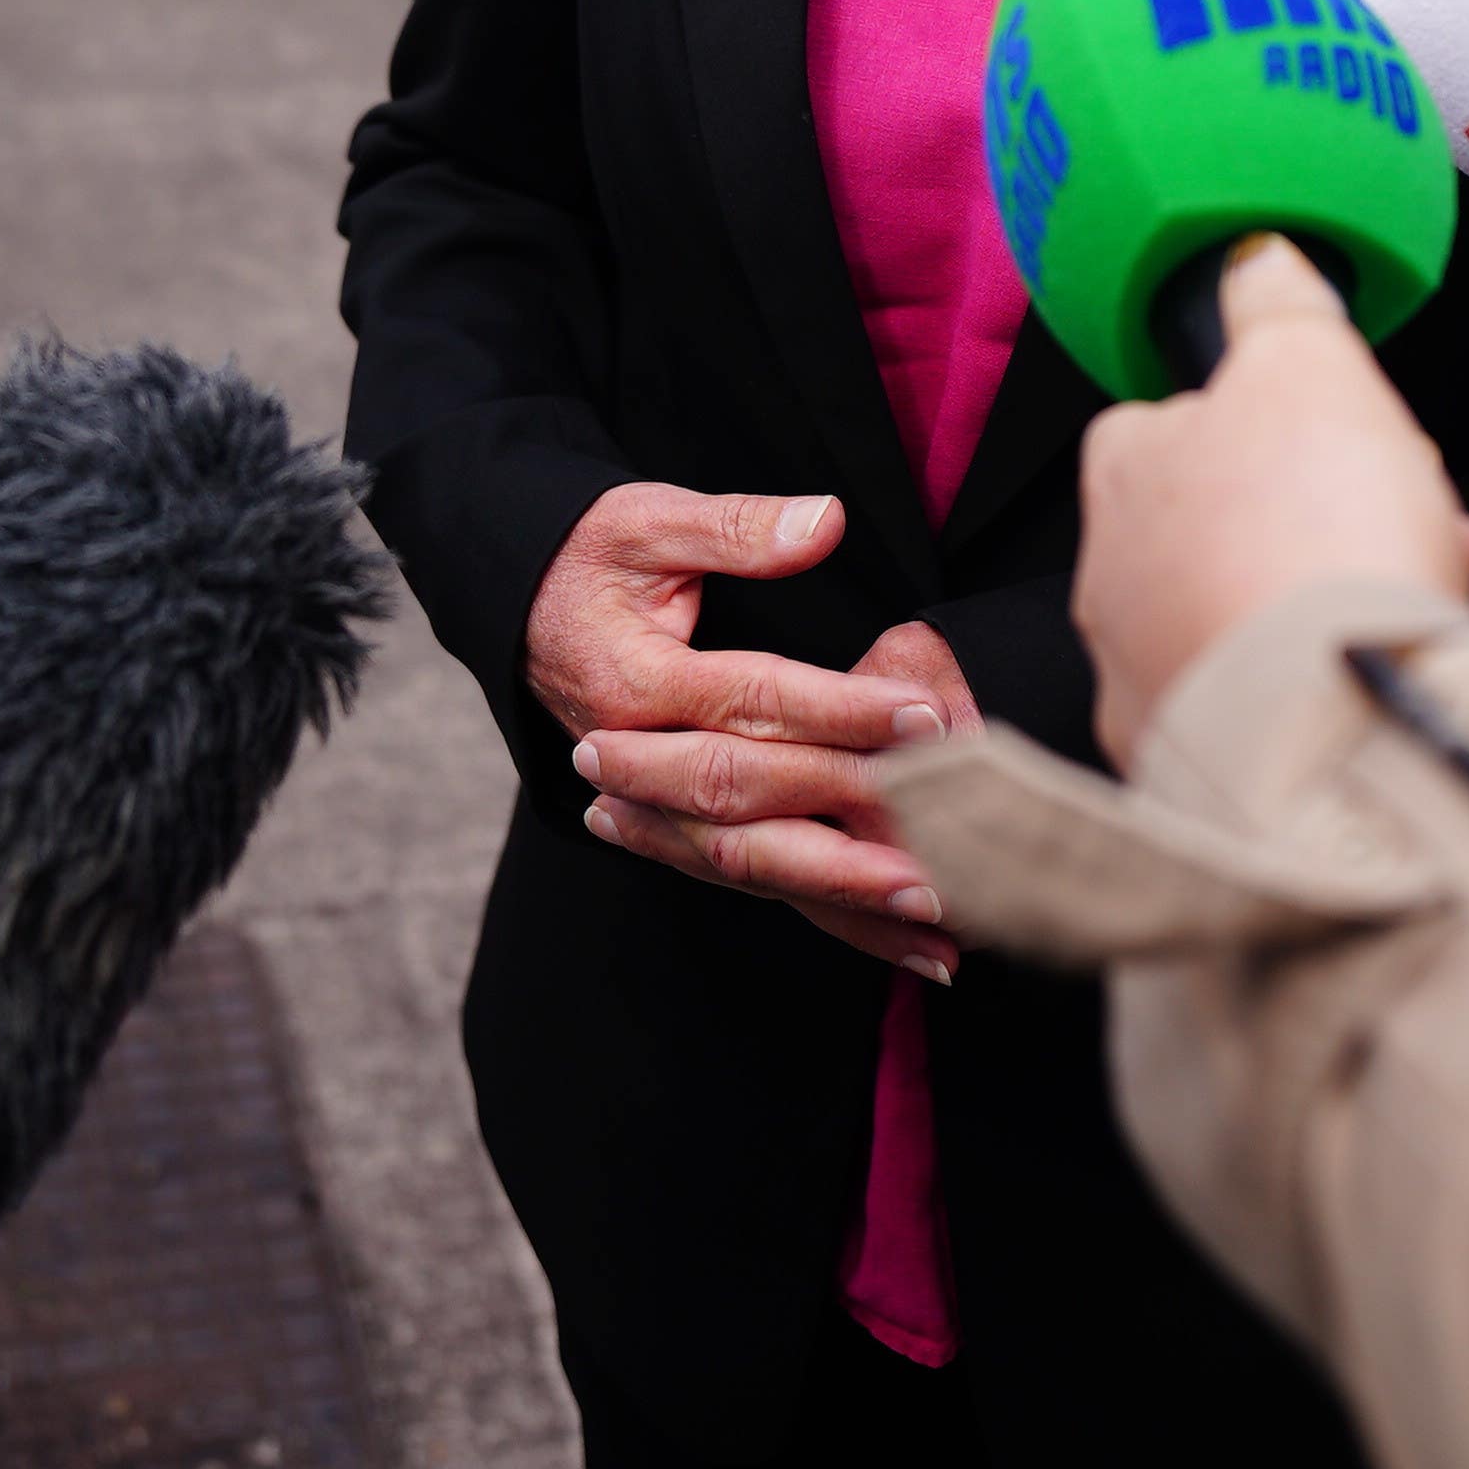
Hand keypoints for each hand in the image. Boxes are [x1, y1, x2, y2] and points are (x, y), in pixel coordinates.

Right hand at [528, 482, 963, 981]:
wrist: (522, 614)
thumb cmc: (592, 558)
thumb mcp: (647, 522)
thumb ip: (736, 527)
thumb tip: (826, 522)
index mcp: (635, 682)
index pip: (750, 700)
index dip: (837, 709)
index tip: (921, 715)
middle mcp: (642, 758)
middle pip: (750, 803)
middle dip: (847, 824)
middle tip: (946, 839)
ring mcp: (656, 806)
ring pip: (754, 862)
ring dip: (847, 899)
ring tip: (940, 923)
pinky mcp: (680, 829)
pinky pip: (757, 881)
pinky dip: (832, 916)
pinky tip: (906, 947)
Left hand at [1073, 237, 1468, 750]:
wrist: (1334, 721)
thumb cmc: (1314, 533)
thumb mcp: (1310, 366)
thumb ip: (1278, 305)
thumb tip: (1254, 258)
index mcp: (1123, 468)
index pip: (1170, 419)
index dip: (1268, 418)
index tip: (1338, 432)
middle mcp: (1109, 579)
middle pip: (1219, 524)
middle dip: (1311, 518)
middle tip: (1392, 518)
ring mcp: (1144, 681)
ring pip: (1243, 618)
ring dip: (1320, 601)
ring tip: (1410, 596)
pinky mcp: (1194, 767)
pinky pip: (1265, 708)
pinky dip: (1317, 688)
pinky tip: (1375, 678)